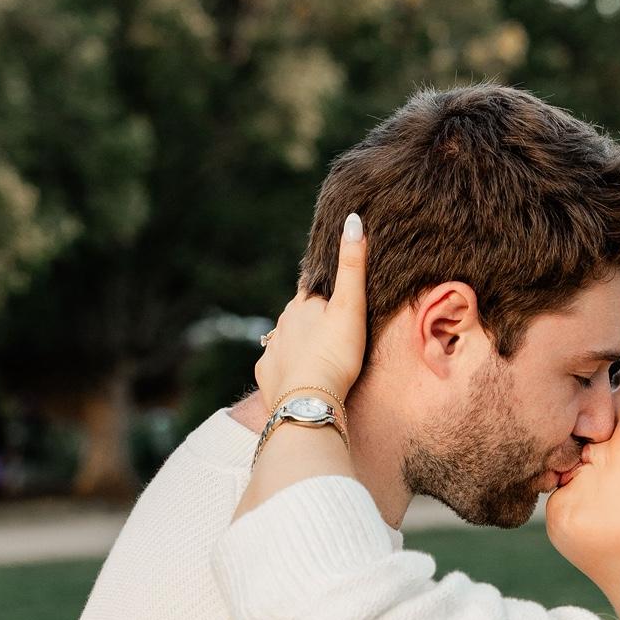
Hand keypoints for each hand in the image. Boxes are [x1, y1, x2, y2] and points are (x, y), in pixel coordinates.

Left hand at [255, 212, 367, 409]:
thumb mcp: (350, 307)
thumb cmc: (335, 353)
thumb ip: (352, 267)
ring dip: (299, 343)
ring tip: (317, 354)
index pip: (312, 288)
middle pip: (298, 314)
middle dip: (311, 317)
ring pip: (285, 339)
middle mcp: (282, 323)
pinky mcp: (267, 375)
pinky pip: (276, 367)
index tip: (332, 290)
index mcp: (302, 305)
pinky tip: (299, 376)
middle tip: (331, 327)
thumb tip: (353, 220)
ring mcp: (271, 349)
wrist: (309, 400)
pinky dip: (287, 368)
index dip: (323, 288)